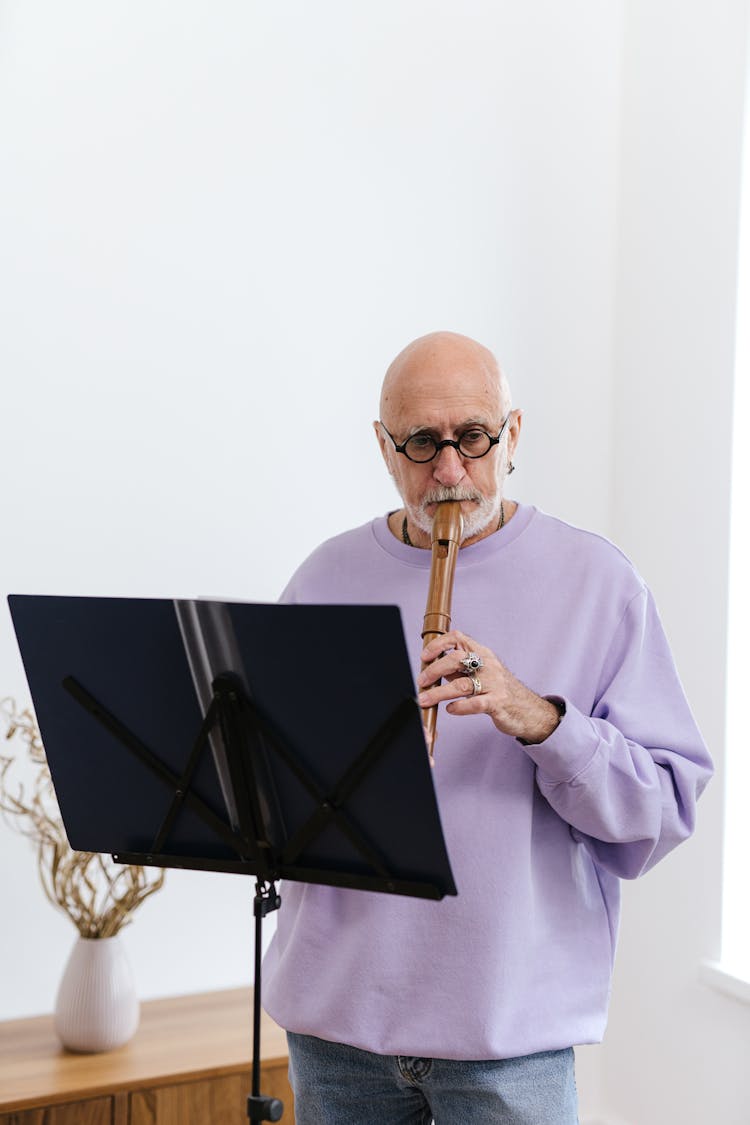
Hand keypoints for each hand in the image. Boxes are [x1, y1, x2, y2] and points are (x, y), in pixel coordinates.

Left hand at [417, 629, 561, 743]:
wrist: (530, 710)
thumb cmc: (500, 691)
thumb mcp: (482, 674)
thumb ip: (459, 670)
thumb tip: (431, 669)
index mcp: (483, 654)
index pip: (459, 638)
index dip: (439, 644)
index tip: (424, 656)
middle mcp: (489, 665)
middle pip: (456, 660)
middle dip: (434, 670)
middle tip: (421, 681)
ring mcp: (494, 684)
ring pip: (461, 685)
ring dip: (439, 693)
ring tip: (425, 700)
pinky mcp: (498, 702)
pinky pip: (475, 703)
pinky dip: (459, 707)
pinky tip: (450, 709)